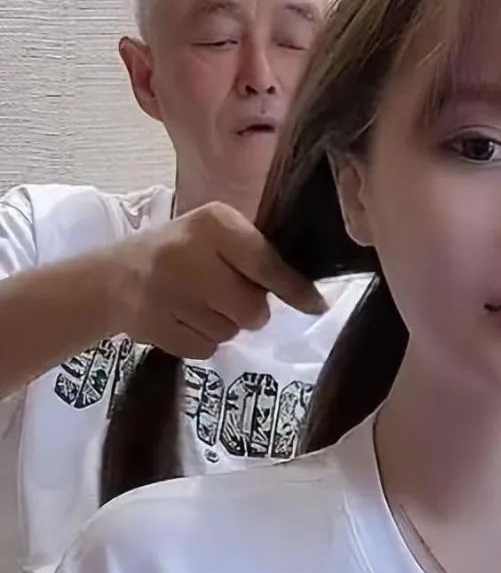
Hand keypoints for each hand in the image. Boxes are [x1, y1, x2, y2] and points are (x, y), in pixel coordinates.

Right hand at [104, 202, 325, 358]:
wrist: (112, 277)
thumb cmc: (181, 251)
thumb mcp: (216, 237)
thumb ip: (257, 257)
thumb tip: (307, 296)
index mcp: (213, 223)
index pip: (266, 263)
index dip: (294, 289)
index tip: (315, 305)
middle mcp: (189, 253)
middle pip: (252, 309)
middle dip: (247, 310)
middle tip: (226, 295)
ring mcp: (168, 292)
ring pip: (230, 332)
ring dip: (223, 325)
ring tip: (197, 303)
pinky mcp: (154, 326)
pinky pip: (205, 349)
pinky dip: (201, 340)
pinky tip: (182, 319)